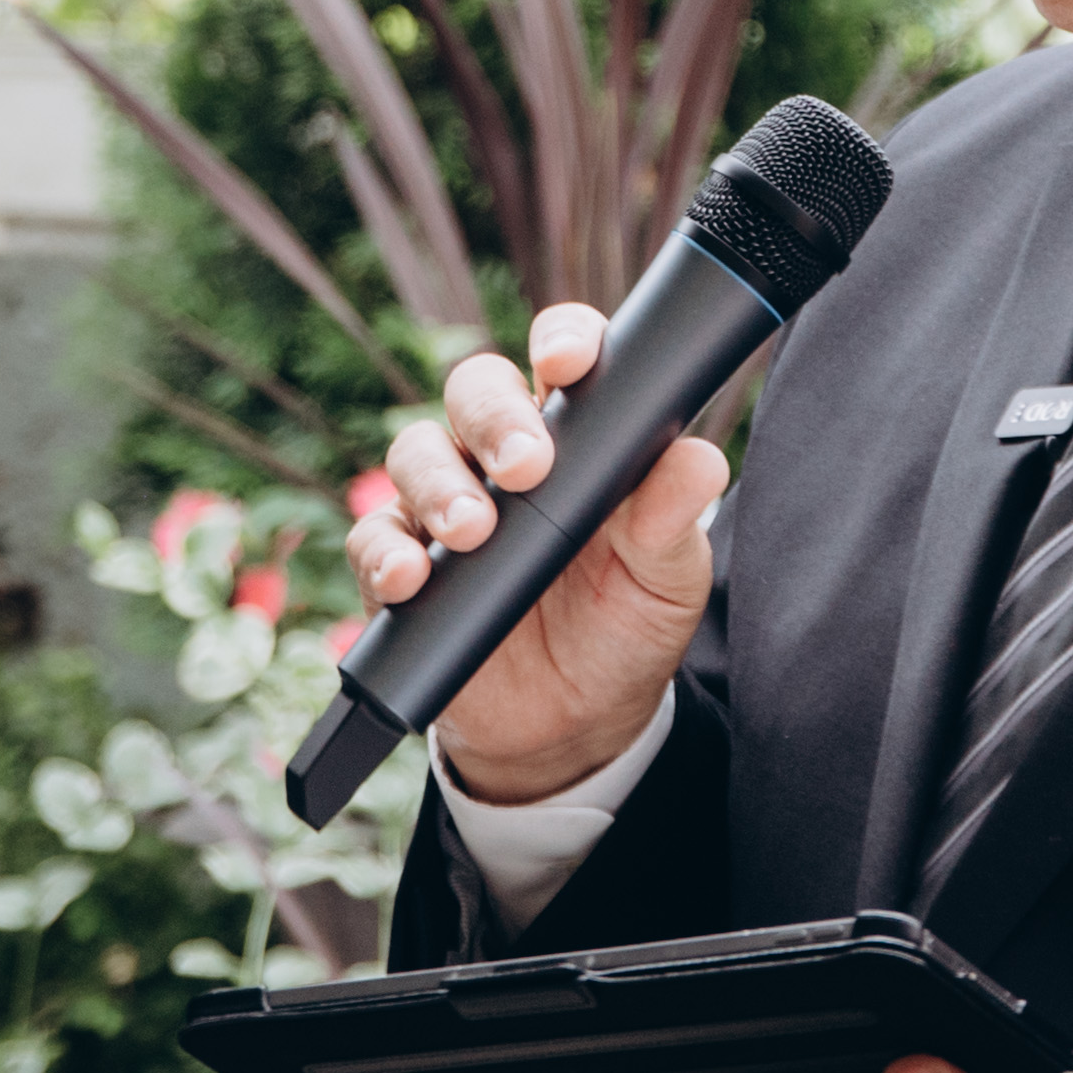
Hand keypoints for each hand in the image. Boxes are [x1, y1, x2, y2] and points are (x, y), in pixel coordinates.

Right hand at [348, 305, 725, 802]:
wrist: (574, 729)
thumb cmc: (625, 627)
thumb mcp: (666, 578)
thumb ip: (673, 518)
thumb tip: (699, 462)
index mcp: (575, 437)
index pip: (560, 360)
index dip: (561, 342)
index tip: (568, 363)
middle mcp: (500, 457)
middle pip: (475, 389)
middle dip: (492, 415)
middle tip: (523, 466)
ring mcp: (445, 507)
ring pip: (415, 453)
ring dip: (438, 484)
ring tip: (471, 531)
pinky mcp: (400, 566)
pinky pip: (373, 538)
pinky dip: (386, 553)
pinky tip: (412, 576)